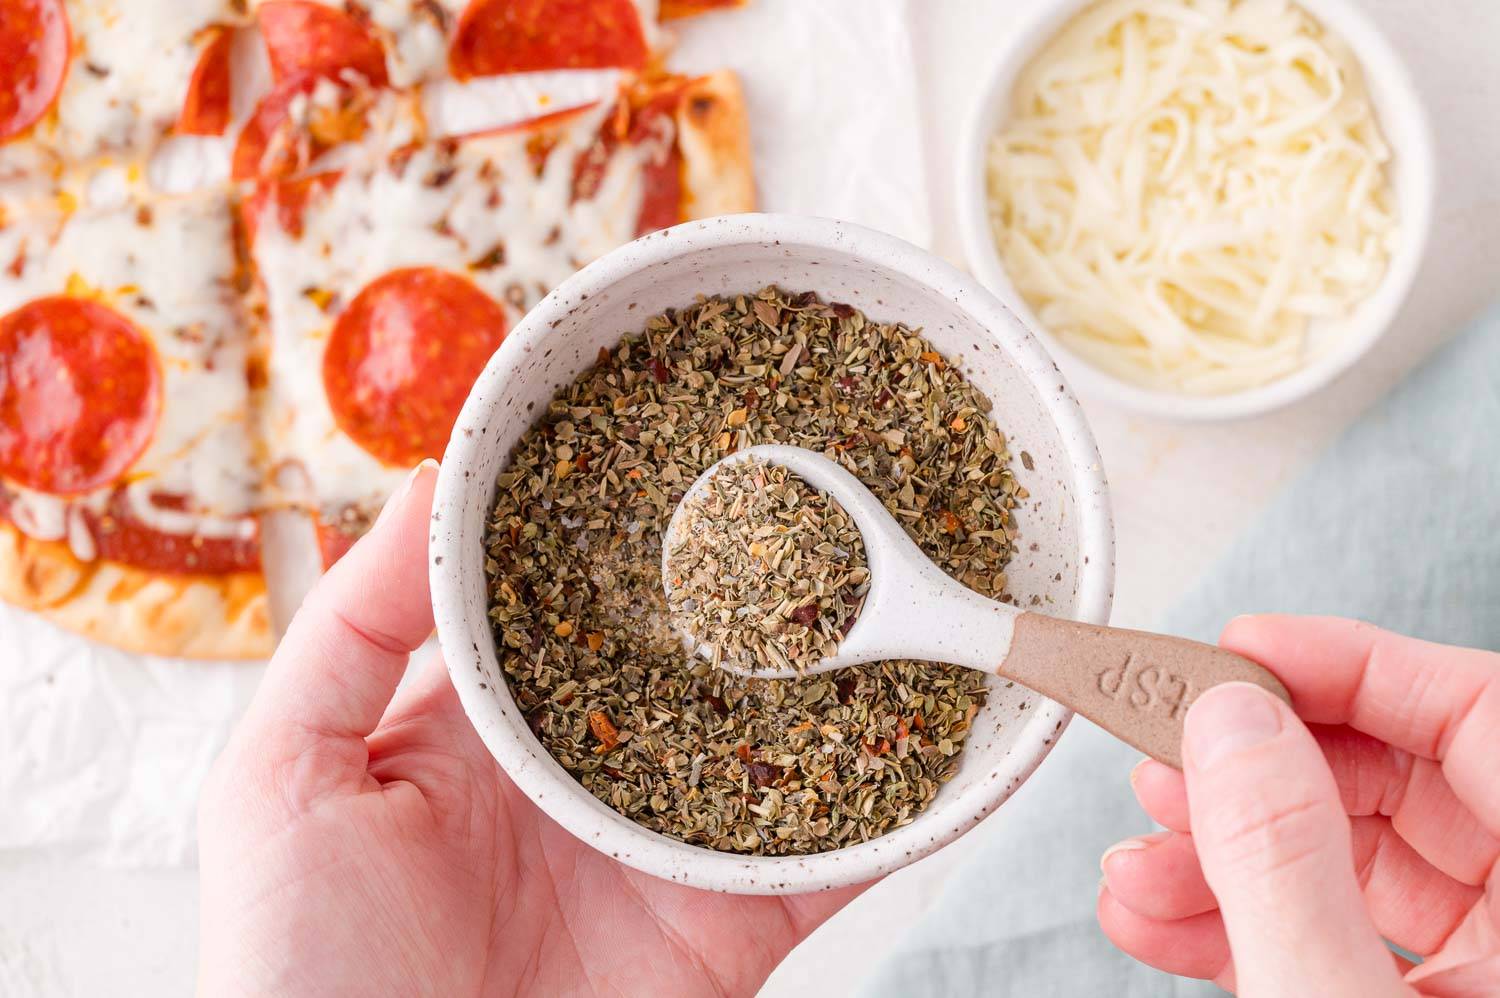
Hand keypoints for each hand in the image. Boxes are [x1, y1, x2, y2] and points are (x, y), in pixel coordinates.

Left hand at [197, 462, 864, 996]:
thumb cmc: (298, 961)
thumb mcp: (284, 774)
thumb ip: (354, 627)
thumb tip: (424, 484)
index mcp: (491, 717)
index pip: (576, 590)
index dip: (628, 518)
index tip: (690, 426)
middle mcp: (594, 764)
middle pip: (699, 653)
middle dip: (764, 579)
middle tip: (845, 480)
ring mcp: (670, 843)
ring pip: (784, 739)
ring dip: (856, 674)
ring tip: (927, 586)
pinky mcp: (731, 921)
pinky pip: (835, 860)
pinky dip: (910, 809)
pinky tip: (965, 739)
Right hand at [1097, 615, 1499, 995]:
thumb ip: (1286, 865)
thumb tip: (1233, 725)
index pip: (1480, 713)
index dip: (1354, 665)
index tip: (1240, 650)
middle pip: (1398, 783)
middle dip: (1256, 770)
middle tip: (1165, 759)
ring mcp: (1477, 978)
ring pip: (1347, 860)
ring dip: (1220, 851)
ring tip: (1138, 864)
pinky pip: (1326, 934)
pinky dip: (1233, 918)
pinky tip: (1153, 912)